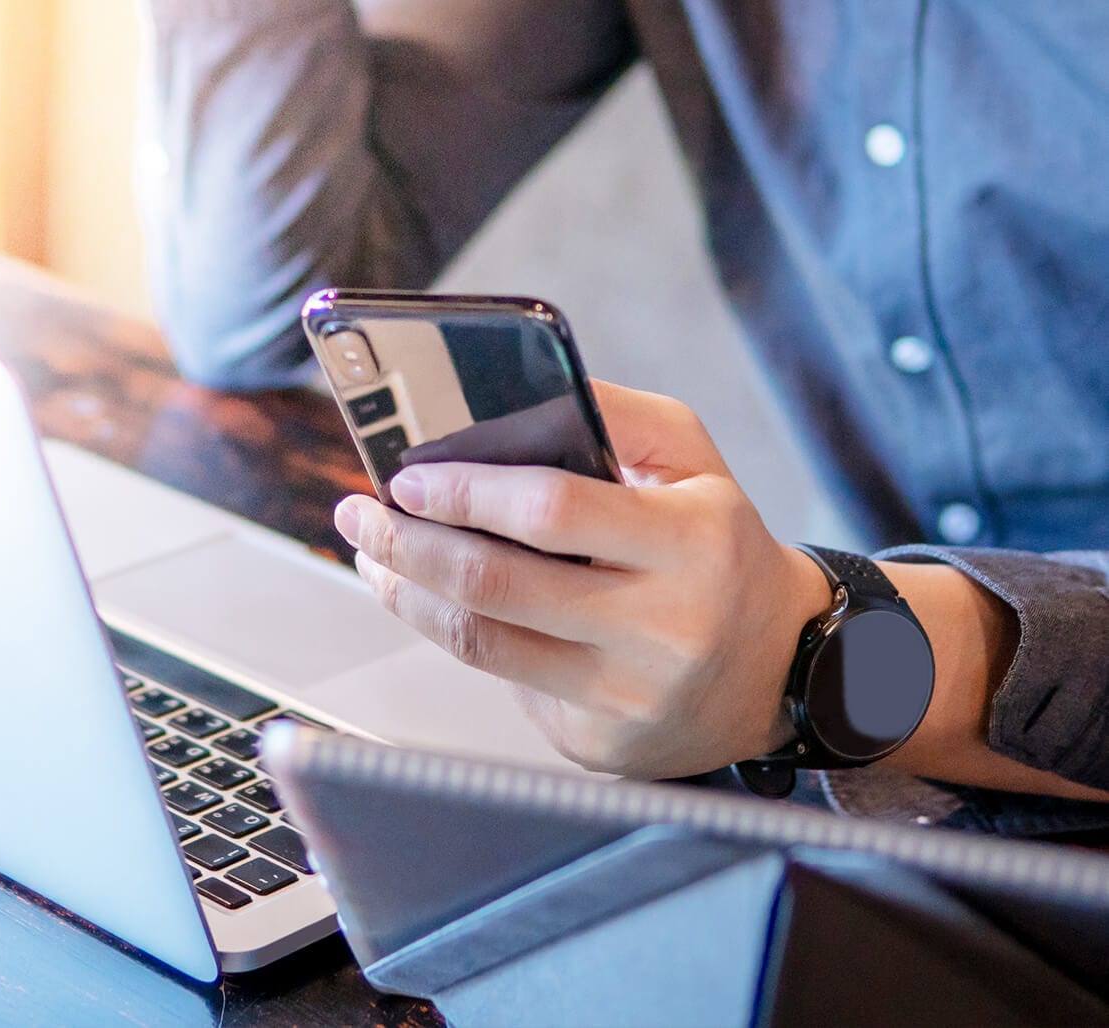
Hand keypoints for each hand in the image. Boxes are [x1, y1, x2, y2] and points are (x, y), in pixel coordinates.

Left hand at [333, 380, 829, 778]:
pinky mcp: (598, 743)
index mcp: (690, 543)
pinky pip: (505, 683)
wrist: (781, 667)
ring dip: (408, 595)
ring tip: (377, 558)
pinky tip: (439, 606)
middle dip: (406, 544)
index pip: (550, 510)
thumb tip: (506, 392)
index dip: (463, 492)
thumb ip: (611, 413)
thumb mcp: (693, 459)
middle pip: (493, 584)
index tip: (406, 477)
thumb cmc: (721, 546)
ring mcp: (626, 696)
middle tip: (360, 515)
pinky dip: (459, 637)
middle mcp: (662, 629)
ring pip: (480, 643)